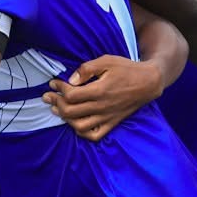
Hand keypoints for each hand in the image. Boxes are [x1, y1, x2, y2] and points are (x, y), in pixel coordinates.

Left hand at [44, 54, 163, 141]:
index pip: (71, 95)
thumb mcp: (107, 61)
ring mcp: (107, 117)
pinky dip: (81, 132)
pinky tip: (75, 123)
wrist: (148, 82)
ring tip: (58, 110)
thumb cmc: (126, 69)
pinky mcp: (112, 123)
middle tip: (48, 96)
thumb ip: (87, 68)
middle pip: (71, 111)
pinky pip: (94, 135)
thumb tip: (71, 79)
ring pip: (79, 125)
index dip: (58, 89)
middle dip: (55, 103)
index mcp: (100, 90)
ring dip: (65, 119)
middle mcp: (102, 106)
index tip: (53, 83)